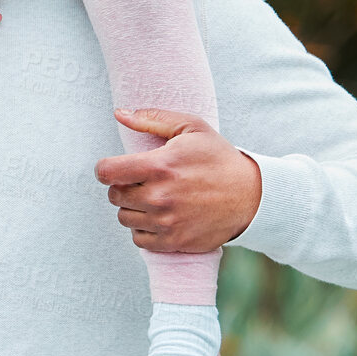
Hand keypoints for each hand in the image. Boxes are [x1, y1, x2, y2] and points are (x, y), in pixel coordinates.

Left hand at [93, 107, 261, 252]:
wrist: (251, 196)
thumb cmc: (218, 157)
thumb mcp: (190, 127)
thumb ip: (151, 119)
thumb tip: (119, 113)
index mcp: (160, 166)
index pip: (107, 172)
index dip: (105, 169)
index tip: (114, 168)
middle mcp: (160, 197)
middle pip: (114, 196)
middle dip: (122, 187)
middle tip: (141, 182)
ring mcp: (167, 223)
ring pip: (125, 218)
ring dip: (132, 208)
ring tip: (153, 198)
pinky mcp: (175, 242)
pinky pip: (139, 240)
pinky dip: (144, 229)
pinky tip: (159, 216)